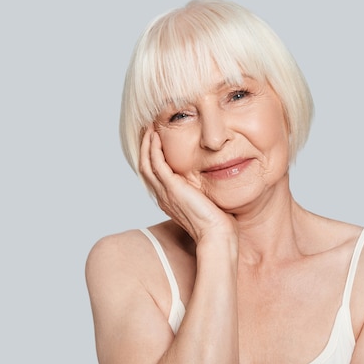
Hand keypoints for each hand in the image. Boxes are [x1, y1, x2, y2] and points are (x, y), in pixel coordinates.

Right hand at [139, 125, 236, 243]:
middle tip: (149, 128)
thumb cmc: (219, 223)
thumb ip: (205, 189)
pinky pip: (155, 163)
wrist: (217, 235)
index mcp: (170, 199)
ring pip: (146, 163)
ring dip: (147, 144)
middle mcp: (163, 196)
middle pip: (145, 166)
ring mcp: (165, 192)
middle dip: (146, 146)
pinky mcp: (172, 188)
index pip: (155, 174)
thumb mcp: (208, 202)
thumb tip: (215, 180)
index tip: (158, 140)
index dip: (153, 156)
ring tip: (150, 127)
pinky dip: (153, 148)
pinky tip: (157, 135)